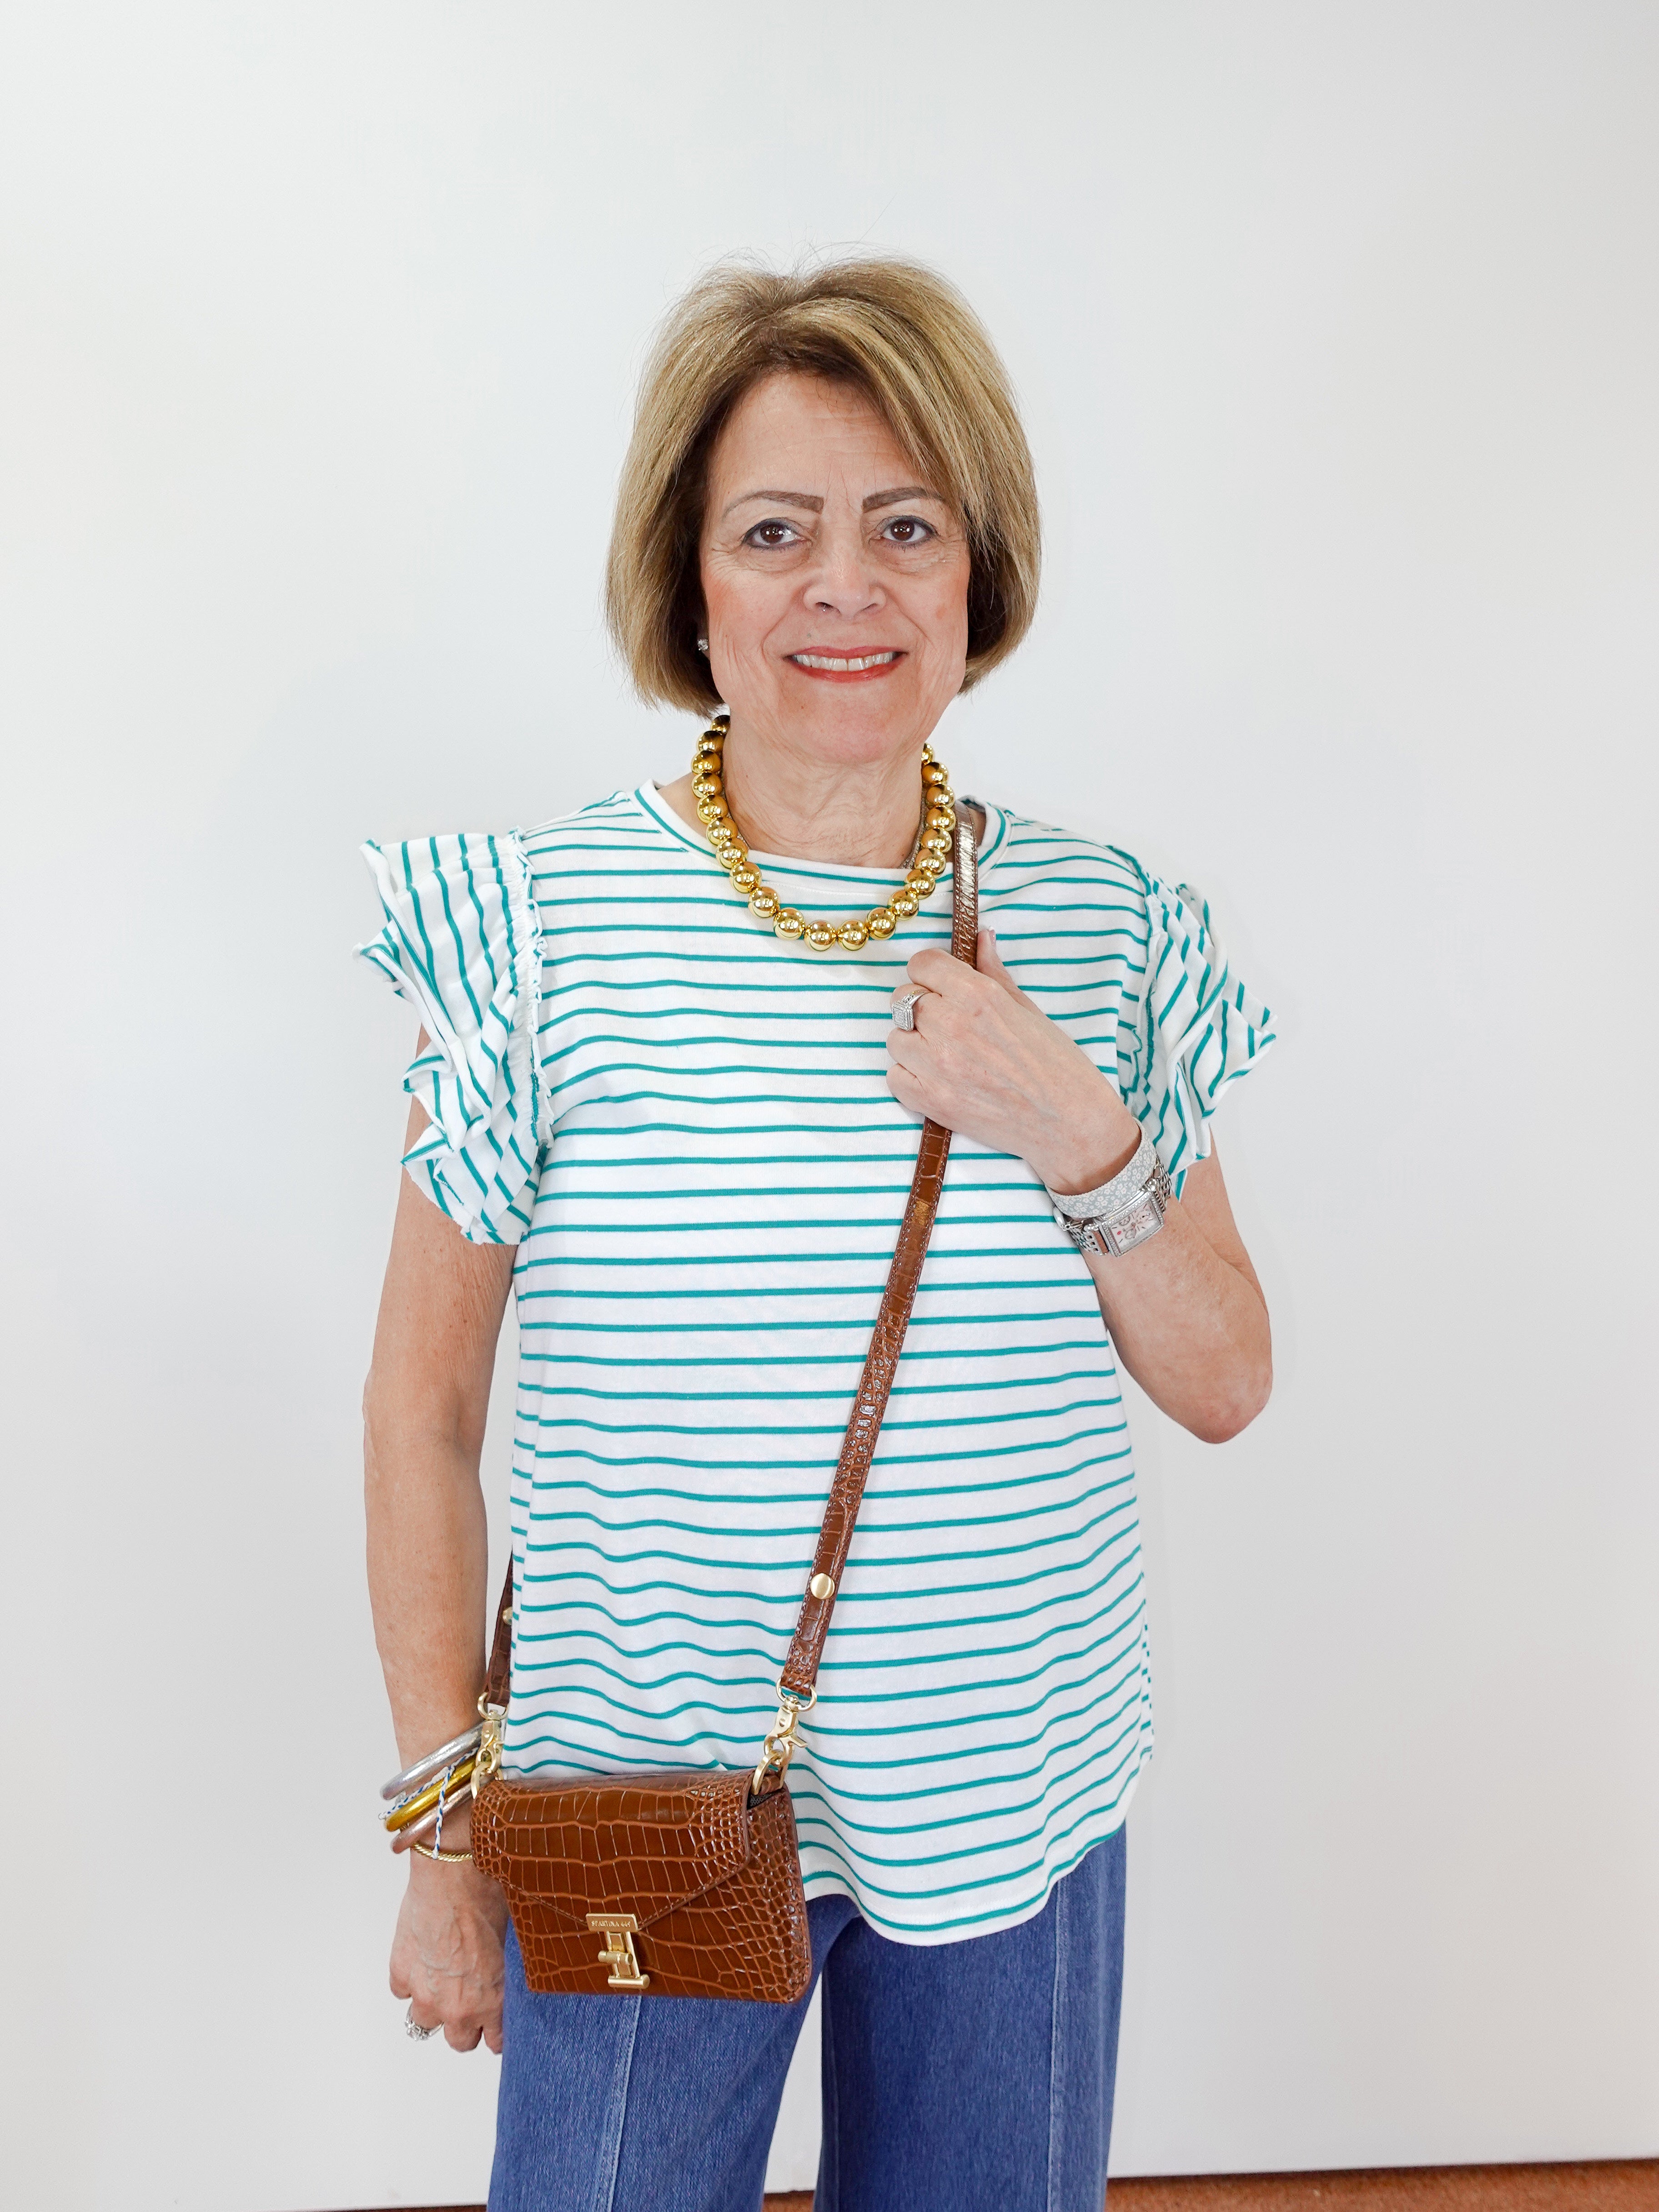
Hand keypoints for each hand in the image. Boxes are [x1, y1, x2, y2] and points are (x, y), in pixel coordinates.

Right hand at [390, 1835, 508, 2053]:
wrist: (453, 1873)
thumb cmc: (487, 1897)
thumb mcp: (509, 1941)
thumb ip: (503, 1976)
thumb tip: (505, 1982)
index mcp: (490, 2001)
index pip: (494, 2041)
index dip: (495, 2031)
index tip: (494, 2025)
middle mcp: (455, 2006)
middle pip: (459, 2041)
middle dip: (465, 2024)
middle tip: (468, 2001)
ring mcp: (424, 1993)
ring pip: (424, 2022)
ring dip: (433, 2005)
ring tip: (442, 1979)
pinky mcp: (400, 1973)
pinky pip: (402, 1992)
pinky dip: (410, 1980)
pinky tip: (423, 1958)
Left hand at [885, 928, 1140, 1190]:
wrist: (1069, 1124)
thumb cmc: (1058, 1066)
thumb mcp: (1029, 1009)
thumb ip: (994, 972)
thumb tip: (981, 937)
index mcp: (978, 996)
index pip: (922, 963)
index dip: (930, 973)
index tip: (941, 985)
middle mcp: (951, 1025)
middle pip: (902, 999)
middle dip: (921, 1008)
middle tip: (948, 1026)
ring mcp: (937, 1065)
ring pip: (895, 1038)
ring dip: (914, 1044)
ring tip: (947, 1057)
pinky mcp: (930, 1101)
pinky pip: (894, 1076)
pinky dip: (910, 1078)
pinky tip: (940, 1081)